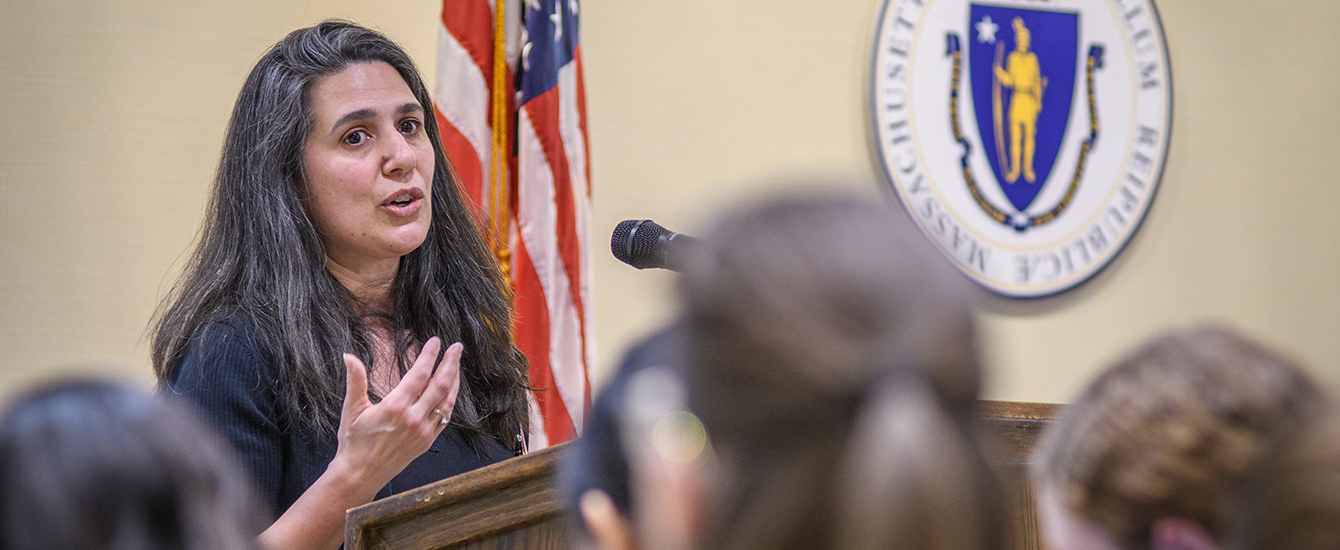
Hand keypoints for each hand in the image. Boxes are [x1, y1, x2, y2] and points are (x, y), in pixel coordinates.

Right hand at [330, 337, 461, 490]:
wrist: (359, 474)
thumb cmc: (354, 442)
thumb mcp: (352, 409)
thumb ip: (355, 380)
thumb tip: (349, 356)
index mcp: (395, 407)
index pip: (419, 374)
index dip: (429, 355)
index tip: (435, 341)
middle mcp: (413, 418)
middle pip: (440, 384)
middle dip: (451, 363)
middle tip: (457, 347)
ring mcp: (423, 431)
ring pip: (446, 401)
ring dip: (454, 381)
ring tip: (457, 365)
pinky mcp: (426, 442)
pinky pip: (444, 418)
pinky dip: (450, 402)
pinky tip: (451, 391)